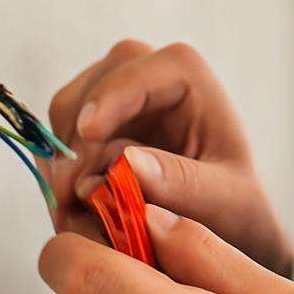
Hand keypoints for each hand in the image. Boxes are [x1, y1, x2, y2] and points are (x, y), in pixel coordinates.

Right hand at [41, 40, 293, 276]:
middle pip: (87, 92)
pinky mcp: (92, 123)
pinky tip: (79, 206)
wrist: (223, 223)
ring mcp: (111, 94)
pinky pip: (58, 140)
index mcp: (184, 73)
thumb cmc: (234, 203)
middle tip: (73, 198)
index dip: (107, 100)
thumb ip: (182, 182)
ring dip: (65, 164)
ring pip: (65, 117)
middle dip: (78, 146)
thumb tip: (126, 162)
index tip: (89, 135)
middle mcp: (142, 71)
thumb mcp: (224, 199)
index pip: (132, 72)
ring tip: (81, 211)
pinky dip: (62, 173)